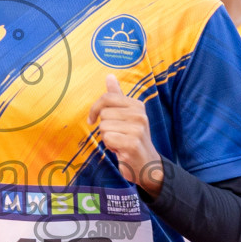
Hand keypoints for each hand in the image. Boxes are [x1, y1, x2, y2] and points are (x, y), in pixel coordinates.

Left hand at [87, 75, 163, 194]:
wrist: (148, 165)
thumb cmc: (133, 139)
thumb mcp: (127, 116)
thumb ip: (117, 96)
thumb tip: (109, 76)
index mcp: (137, 105)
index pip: (107, 98)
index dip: (95, 109)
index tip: (92, 119)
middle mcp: (139, 115)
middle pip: (104, 114)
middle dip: (104, 128)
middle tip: (117, 136)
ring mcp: (137, 129)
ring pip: (104, 127)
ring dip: (107, 138)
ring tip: (120, 143)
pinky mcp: (132, 143)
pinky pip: (107, 139)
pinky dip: (110, 146)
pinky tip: (121, 150)